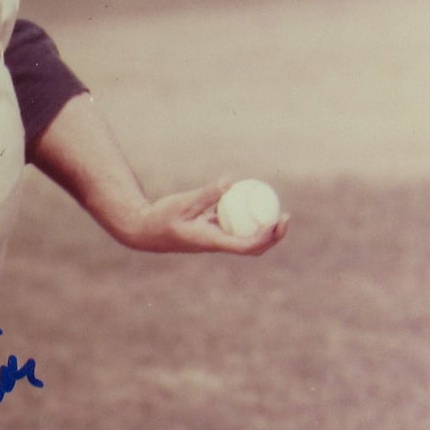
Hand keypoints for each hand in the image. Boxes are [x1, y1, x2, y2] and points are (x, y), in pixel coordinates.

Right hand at [116, 178, 288, 255]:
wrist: (144, 230)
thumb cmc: (161, 217)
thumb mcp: (182, 203)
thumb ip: (206, 194)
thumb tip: (231, 181)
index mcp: (213, 242)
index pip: (246, 245)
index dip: (266, 236)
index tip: (276, 220)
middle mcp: (217, 243)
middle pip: (253, 247)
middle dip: (273, 236)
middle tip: (285, 216)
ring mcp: (214, 238)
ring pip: (245, 237)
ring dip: (262, 227)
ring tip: (275, 207)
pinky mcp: (210, 230)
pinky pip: (233, 225)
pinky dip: (245, 215)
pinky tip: (249, 198)